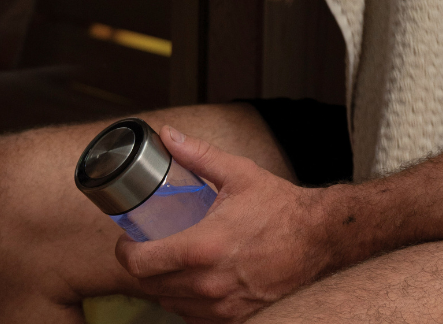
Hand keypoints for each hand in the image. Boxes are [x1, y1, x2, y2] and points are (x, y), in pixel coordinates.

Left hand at [115, 127, 335, 322]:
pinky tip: (195, 279)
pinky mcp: (233, 319)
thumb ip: (199, 155)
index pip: (141, 263)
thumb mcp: (239, 174)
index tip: (128, 240)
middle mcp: (207, 283)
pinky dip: (186, 301)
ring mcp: (220, 306)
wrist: (317, 237)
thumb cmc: (279, 206)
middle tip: (150, 246)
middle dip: (143, 266)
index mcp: (203, 247)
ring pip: (169, 303)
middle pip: (151, 286)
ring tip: (173, 261)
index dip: (126, 252)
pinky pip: (192, 317)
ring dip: (164, 284)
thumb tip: (169, 136)